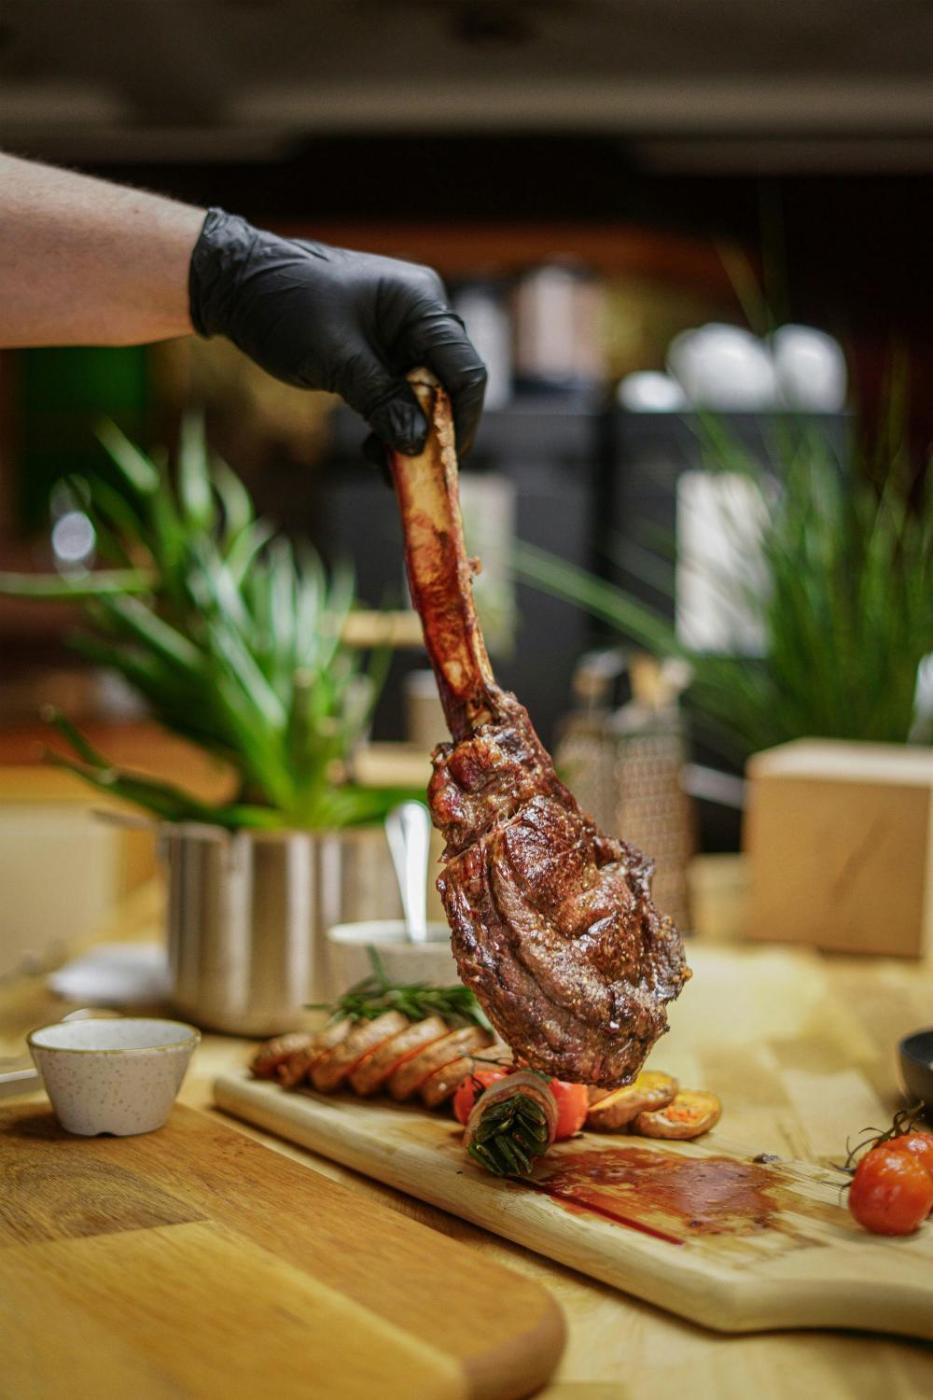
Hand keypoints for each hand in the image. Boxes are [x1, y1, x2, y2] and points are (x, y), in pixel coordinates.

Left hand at [189, 209, 486, 456]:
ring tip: (378, 464)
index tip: (443, 463)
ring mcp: (400, 332)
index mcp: (420, 303)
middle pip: (449, 385)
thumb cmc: (286, 306)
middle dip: (432, 432)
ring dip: (408, 434)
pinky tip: (371, 449)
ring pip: (425, 396)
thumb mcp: (335, 359)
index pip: (464, 369)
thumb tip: (418, 444)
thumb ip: (382, 401)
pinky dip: (391, 423)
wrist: (238, 284)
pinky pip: (401, 394)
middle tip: (409, 474)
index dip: (461, 420)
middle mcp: (420, 315)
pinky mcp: (380, 351)